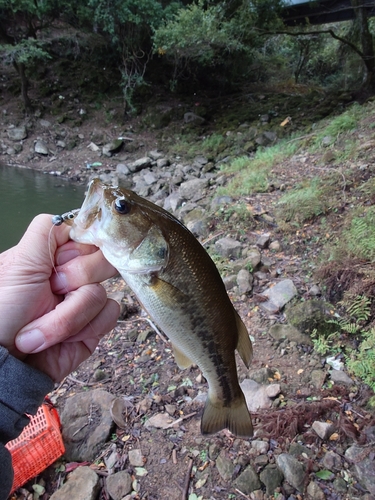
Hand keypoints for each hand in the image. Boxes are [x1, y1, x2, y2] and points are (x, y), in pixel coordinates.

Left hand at [0, 214, 119, 380]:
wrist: (4, 365)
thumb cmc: (0, 313)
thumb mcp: (17, 264)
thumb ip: (44, 232)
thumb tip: (69, 215)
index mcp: (53, 256)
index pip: (88, 235)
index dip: (78, 251)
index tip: (58, 266)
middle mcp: (72, 274)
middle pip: (103, 259)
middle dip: (75, 279)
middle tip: (50, 291)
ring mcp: (85, 299)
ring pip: (104, 292)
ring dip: (69, 316)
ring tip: (39, 330)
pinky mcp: (95, 325)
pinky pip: (110, 315)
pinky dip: (84, 328)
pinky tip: (62, 339)